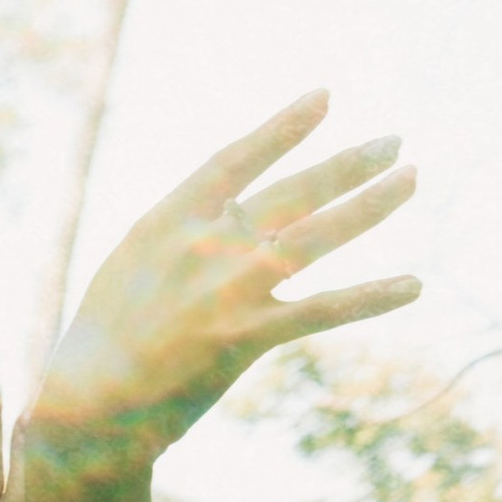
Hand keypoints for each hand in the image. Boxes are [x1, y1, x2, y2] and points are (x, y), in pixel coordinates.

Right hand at [31, 91, 420, 483]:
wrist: (88, 403)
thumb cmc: (104, 337)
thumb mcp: (132, 263)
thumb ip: (183, 232)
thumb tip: (232, 210)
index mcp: (167, 219)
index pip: (236, 159)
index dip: (283, 127)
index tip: (324, 98)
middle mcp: (202, 244)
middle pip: (292, 192)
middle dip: (348, 163)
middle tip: (394, 141)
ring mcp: (227, 290)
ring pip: (316, 237)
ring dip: (370, 205)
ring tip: (410, 179)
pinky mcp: (246, 338)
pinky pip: (323, 311)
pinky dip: (372, 297)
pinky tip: (414, 284)